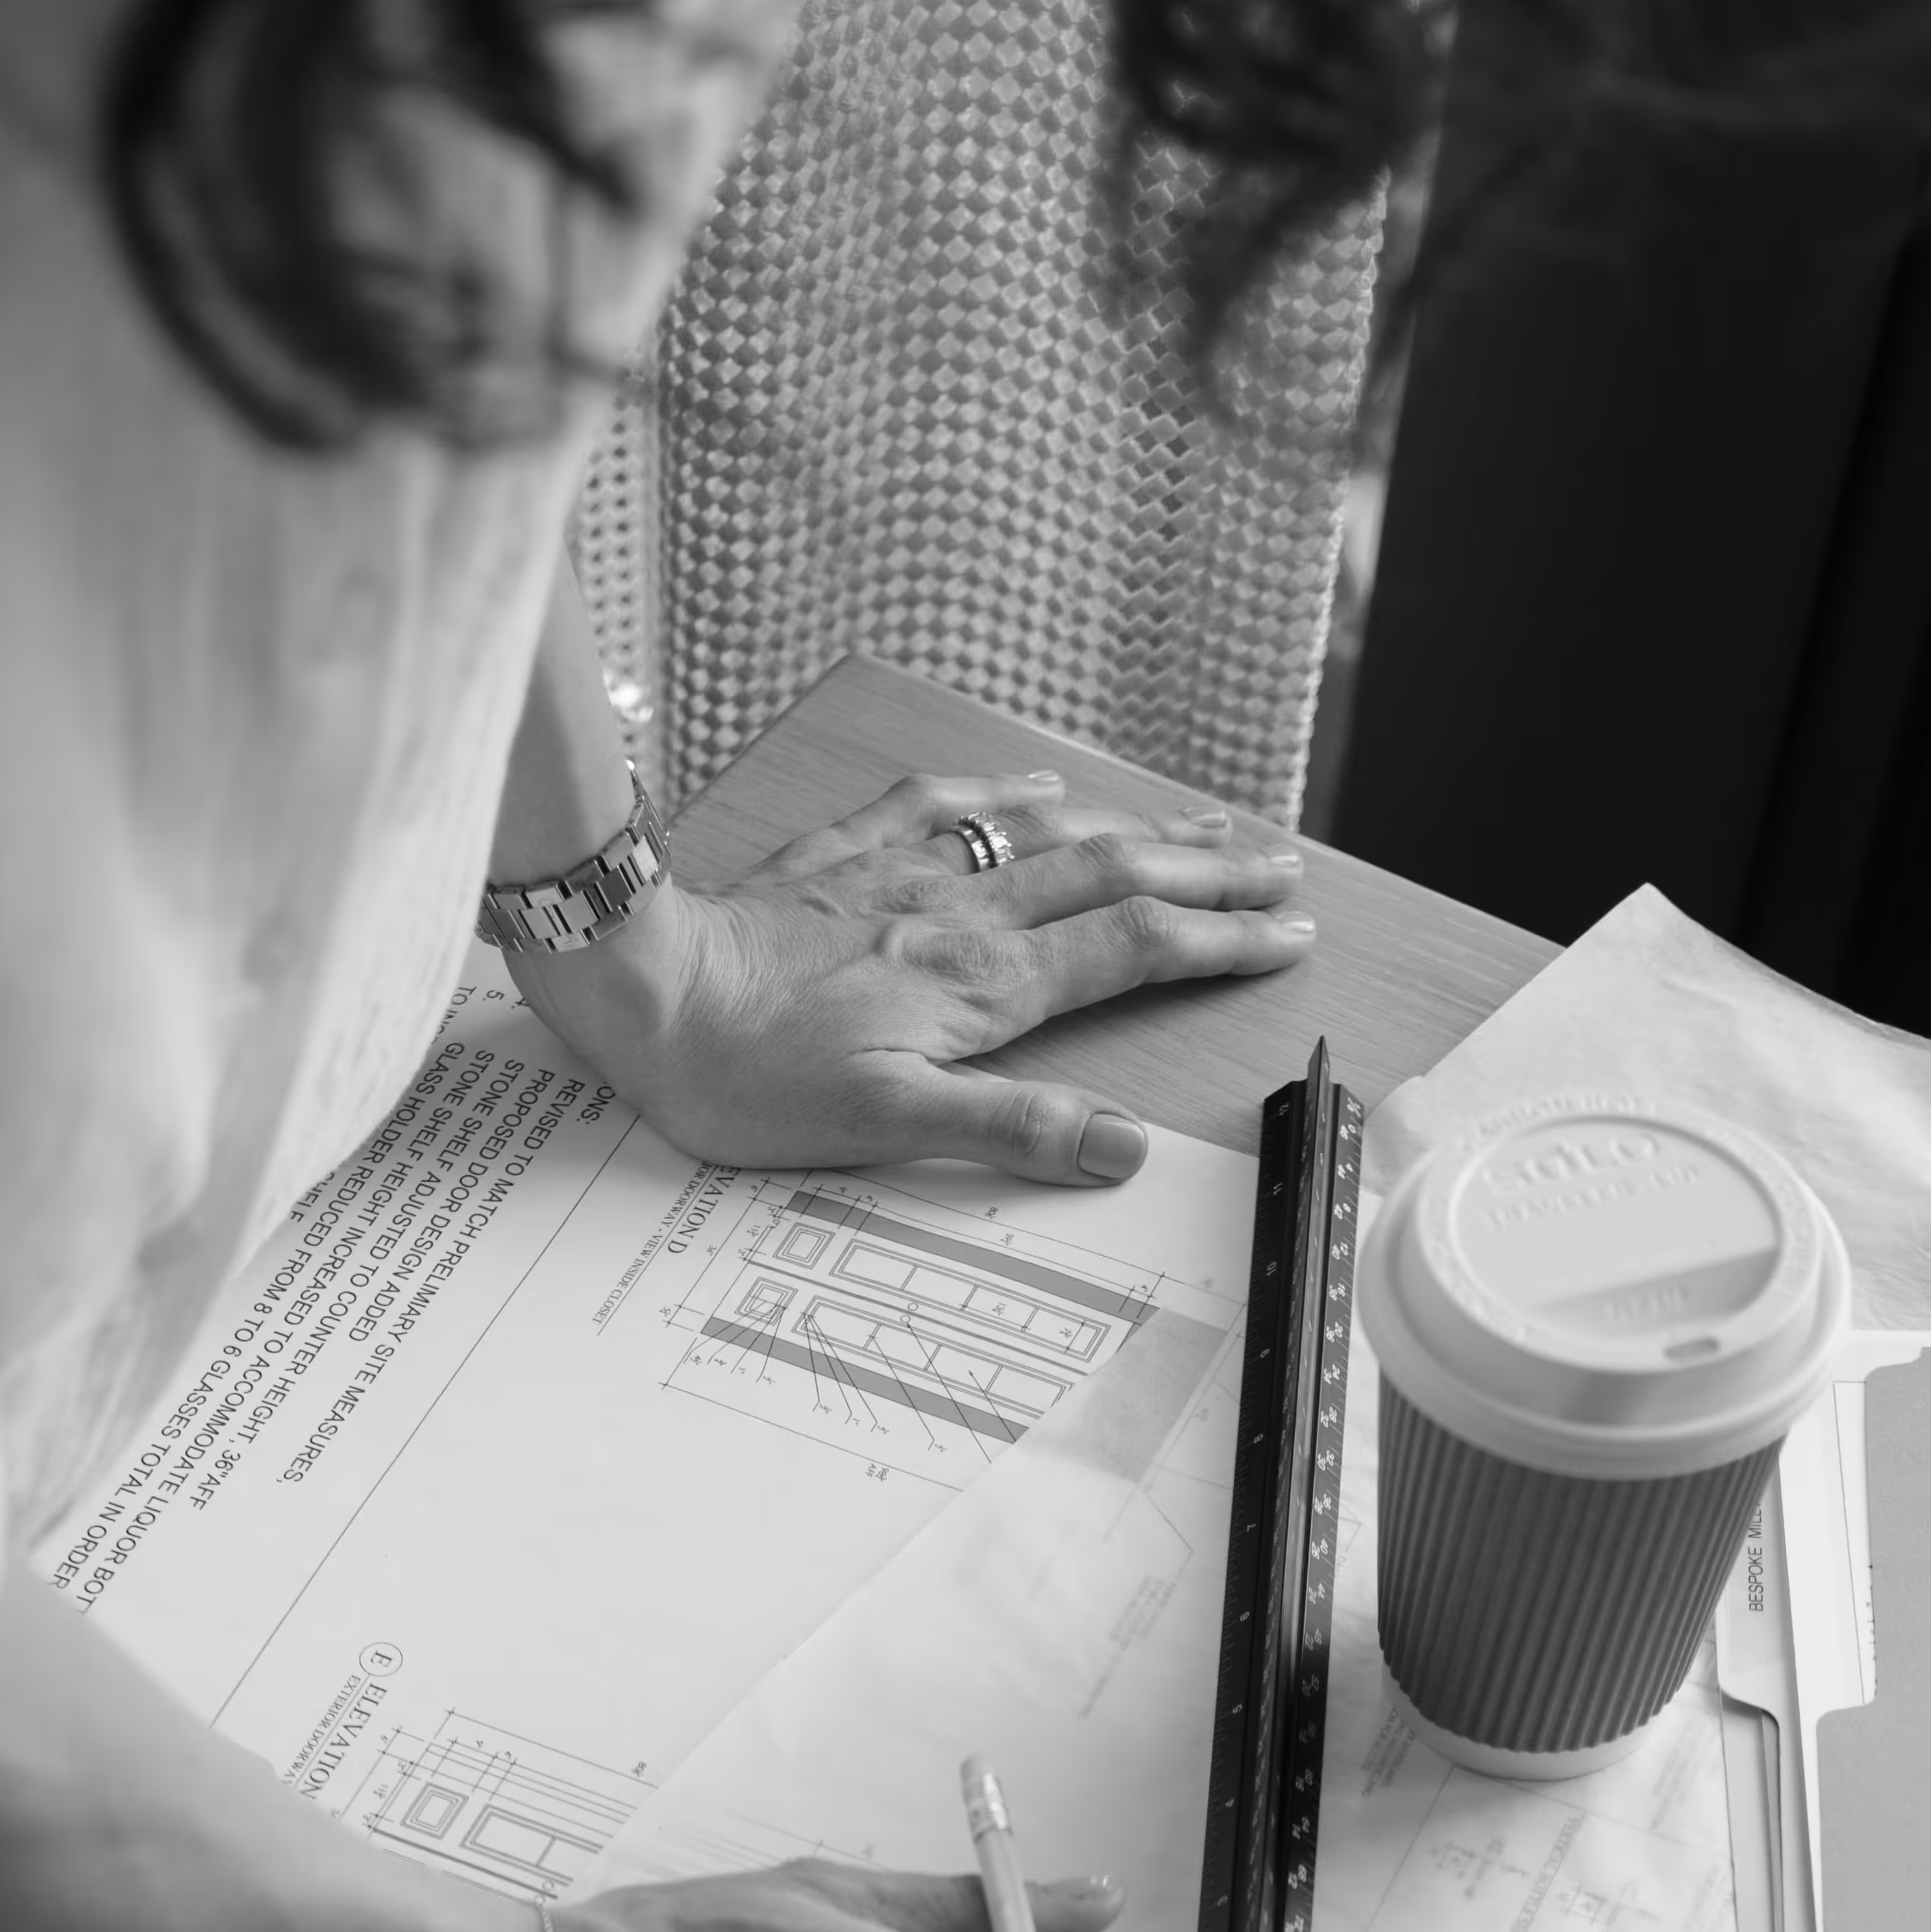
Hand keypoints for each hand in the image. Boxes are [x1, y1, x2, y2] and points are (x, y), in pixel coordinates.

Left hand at [517, 769, 1311, 1185]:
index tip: (1288, 934)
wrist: (642, 990)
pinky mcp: (846, 855)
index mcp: (983, 987)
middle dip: (1210, 872)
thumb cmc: (748, 1075)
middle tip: (1284, 864)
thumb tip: (1122, 1148)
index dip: (1220, 942)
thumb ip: (1010, 1130)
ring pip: (1050, 836)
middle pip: (1116, 879)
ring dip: (1137, 828)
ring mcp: (906, 874)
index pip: (1134, 952)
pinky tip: (1043, 783)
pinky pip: (946, 803)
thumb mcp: (885, 1128)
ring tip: (1203, 825)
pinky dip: (1009, 791)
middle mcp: (962, 916)